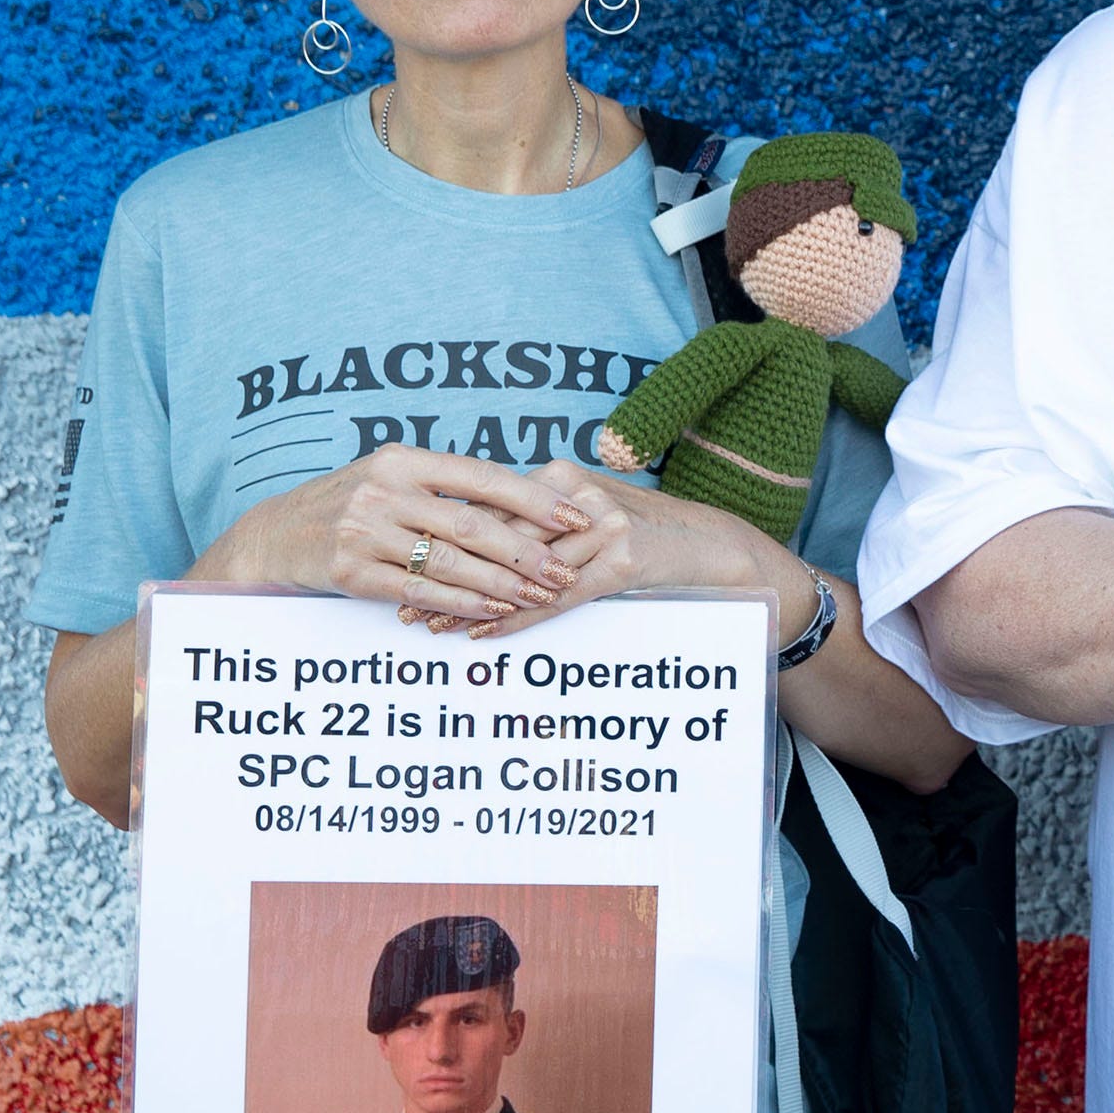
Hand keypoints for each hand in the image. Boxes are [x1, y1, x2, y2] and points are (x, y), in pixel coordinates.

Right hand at [198, 445, 588, 625]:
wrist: (274, 534)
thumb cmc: (351, 504)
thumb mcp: (391, 477)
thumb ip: (446, 485)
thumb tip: (526, 497)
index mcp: (404, 459)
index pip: (484, 476)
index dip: (536, 498)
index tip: (578, 514)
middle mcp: (385, 491)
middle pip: (474, 523)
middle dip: (529, 550)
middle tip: (568, 569)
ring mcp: (365, 532)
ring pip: (451, 562)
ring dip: (503, 583)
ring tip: (542, 595)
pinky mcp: (352, 572)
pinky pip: (421, 592)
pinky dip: (463, 604)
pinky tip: (495, 611)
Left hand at [437, 460, 805, 638]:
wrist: (711, 548)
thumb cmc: (642, 534)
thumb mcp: (585, 516)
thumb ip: (538, 521)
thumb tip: (469, 540)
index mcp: (561, 476)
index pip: (487, 508)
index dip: (442, 540)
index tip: (405, 564)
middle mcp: (578, 495)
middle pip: (496, 539)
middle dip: (445, 574)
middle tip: (402, 604)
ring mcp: (602, 526)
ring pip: (521, 572)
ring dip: (471, 603)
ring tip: (431, 629)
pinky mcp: (622, 560)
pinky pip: (557, 598)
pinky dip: (517, 618)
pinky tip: (483, 635)